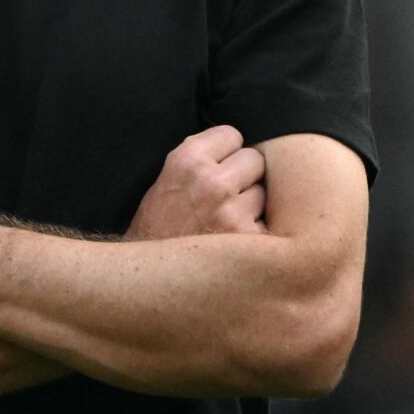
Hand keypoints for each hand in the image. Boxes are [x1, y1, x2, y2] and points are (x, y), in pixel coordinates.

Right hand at [128, 125, 266, 240]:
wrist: (147, 278)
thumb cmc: (156, 229)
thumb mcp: (166, 180)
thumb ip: (198, 158)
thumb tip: (234, 144)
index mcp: (186, 160)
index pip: (232, 135)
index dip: (227, 152)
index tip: (219, 167)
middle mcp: (211, 182)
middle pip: (255, 160)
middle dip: (244, 176)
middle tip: (226, 197)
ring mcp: (232, 212)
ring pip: (263, 193)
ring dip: (252, 205)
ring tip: (227, 222)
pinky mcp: (248, 241)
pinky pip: (266, 224)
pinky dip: (255, 233)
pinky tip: (234, 243)